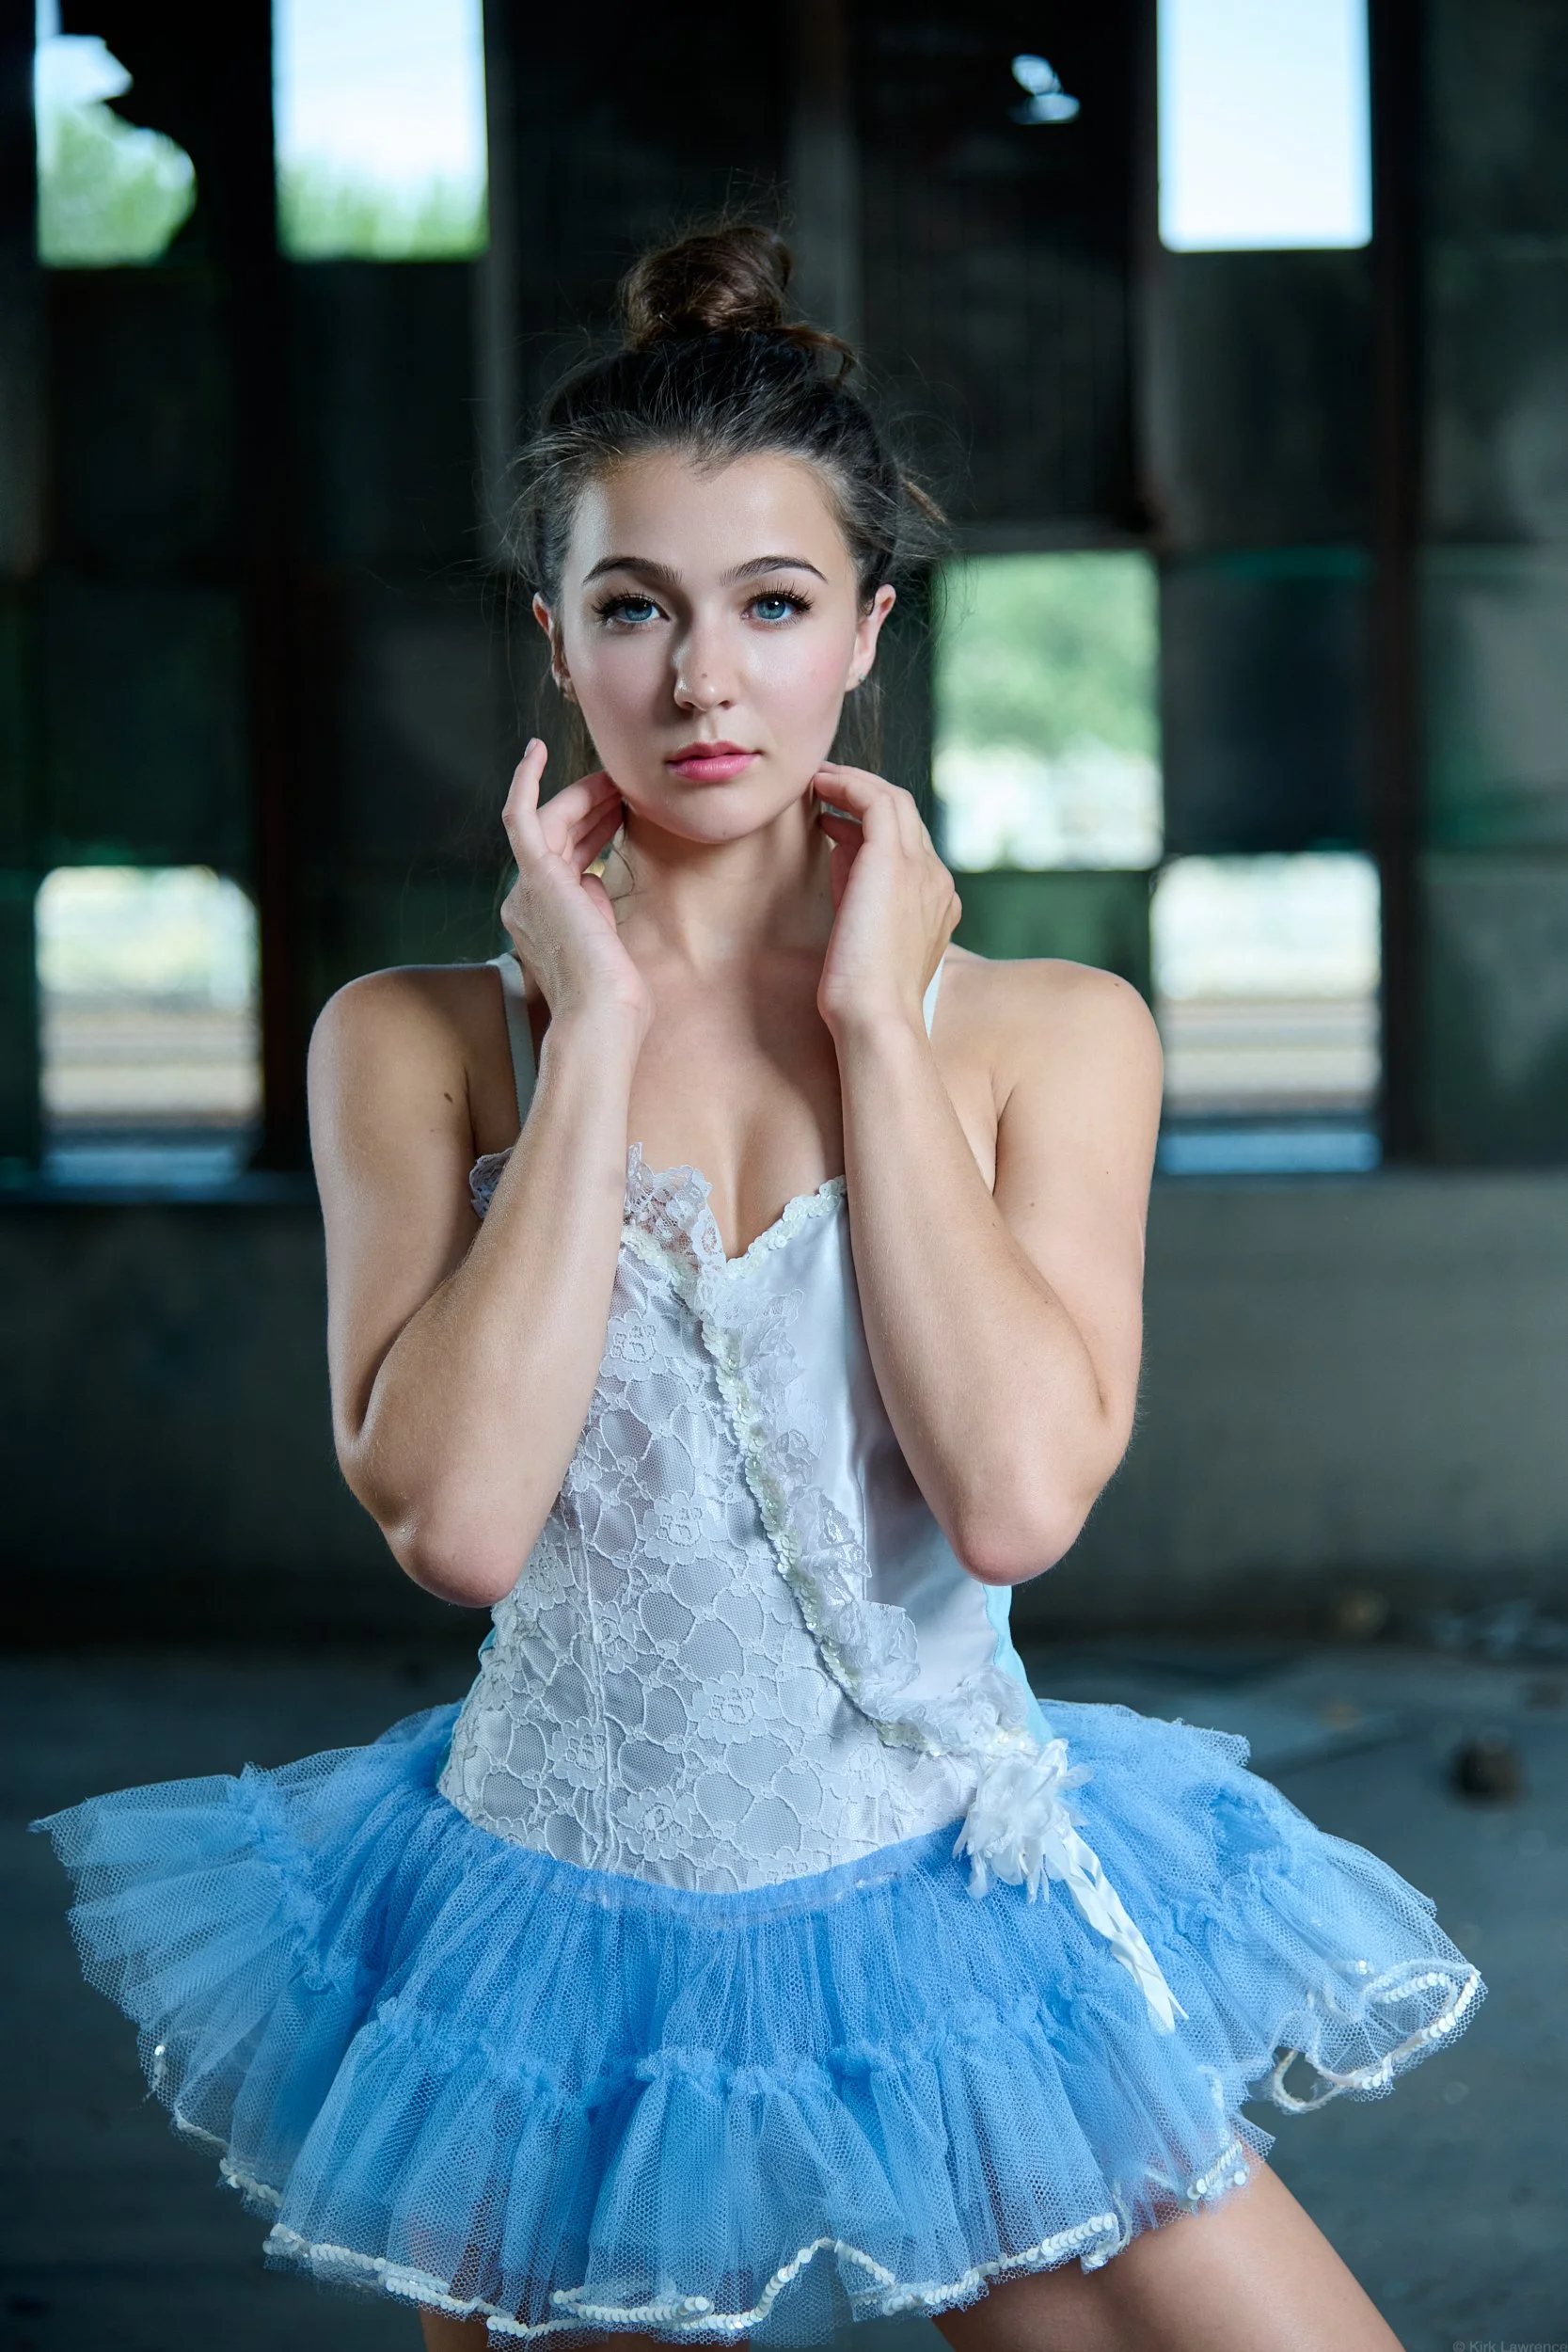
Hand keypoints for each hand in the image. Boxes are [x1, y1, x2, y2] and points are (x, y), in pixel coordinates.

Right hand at [498, 742, 650, 1036]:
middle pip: (559, 838)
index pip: (567, 861)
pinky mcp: (534, 876)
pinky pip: (522, 817)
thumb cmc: (614, 1001)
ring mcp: (526, 889)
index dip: (594, 832)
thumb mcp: (607, 946)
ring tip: (615, 779)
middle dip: (592, 808)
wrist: (601, 1016)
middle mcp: (526, 902)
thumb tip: (594, 881)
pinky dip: (526, 782)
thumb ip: (596, 912)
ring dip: (584, 797)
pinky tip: (536, 750)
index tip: (621, 813)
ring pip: (551, 824)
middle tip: (623, 786)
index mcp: (544, 921)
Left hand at [813, 762, 961, 1035]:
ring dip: (854, 782)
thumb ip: (855, 889)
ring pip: (894, 801)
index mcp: (936, 904)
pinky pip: (876, 801)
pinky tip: (820, 785)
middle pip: (905, 817)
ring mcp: (922, 869)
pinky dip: (848, 785)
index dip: (869, 829)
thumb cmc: (860, 997)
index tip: (833, 824)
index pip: (908, 847)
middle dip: (863, 795)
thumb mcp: (861, 934)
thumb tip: (835, 844)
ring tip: (819, 777)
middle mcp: (937, 881)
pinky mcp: (896, 861)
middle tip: (825, 786)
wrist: (875, 1019)